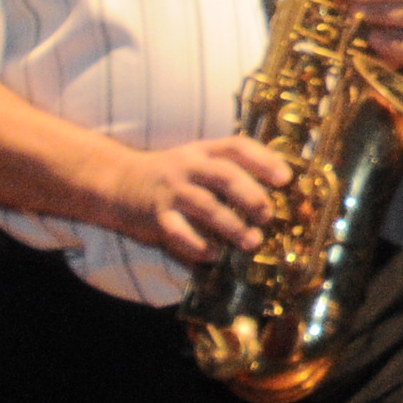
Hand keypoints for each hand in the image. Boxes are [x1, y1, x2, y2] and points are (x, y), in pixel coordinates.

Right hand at [105, 136, 294, 263]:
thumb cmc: (168, 175)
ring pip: (206, 206)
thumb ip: (225, 171)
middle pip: (225, 175)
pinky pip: (179, 232)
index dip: (264, 160)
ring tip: (252, 242)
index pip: (237, 146)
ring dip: (232, 225)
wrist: (116, 180)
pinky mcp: (155, 215)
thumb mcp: (195, 162)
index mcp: (203, 151)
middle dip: (251, 195)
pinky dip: (198, 245)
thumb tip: (270, 197)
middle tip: (268, 215)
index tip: (286, 178)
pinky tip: (213, 256)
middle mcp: (188, 166)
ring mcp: (171, 190)